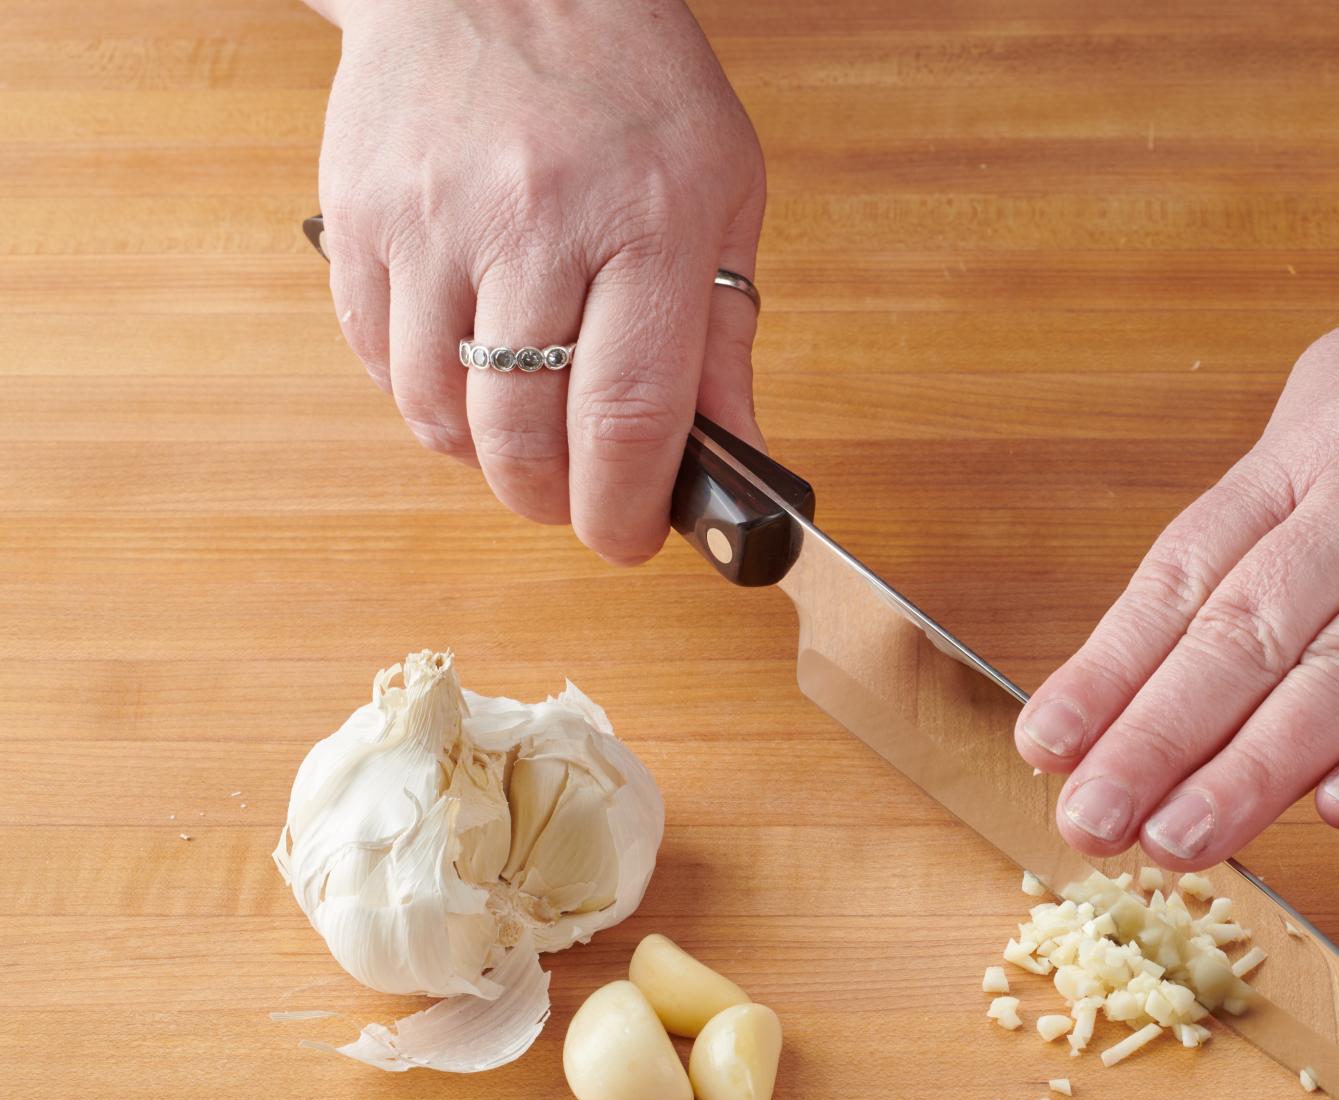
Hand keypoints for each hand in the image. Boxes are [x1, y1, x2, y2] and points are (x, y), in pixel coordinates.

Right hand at [316, 0, 764, 562]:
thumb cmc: (628, 80)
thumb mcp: (723, 191)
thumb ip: (726, 337)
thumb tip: (737, 460)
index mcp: (648, 220)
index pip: (630, 415)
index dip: (626, 508)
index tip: (631, 539)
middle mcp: (534, 222)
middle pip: (524, 434)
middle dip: (553, 503)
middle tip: (577, 503)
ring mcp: (433, 221)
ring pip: (440, 414)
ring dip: (486, 459)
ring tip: (525, 435)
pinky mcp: (360, 220)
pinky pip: (380, 363)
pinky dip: (425, 399)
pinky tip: (468, 374)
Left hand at [1015, 221, 1338, 865]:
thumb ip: (1287, 499)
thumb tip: (1193, 621)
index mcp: (1320, 442)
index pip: (1190, 571)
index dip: (1112, 666)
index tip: (1047, 746)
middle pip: (1253, 628)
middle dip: (1158, 734)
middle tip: (1089, 823)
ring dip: (1260, 761)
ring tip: (1181, 838)